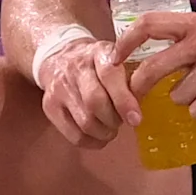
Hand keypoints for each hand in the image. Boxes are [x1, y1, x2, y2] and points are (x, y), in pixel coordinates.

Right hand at [28, 28, 135, 149]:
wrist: (59, 57)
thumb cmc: (95, 63)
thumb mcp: (115, 58)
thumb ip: (131, 76)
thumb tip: (146, 104)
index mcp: (98, 52)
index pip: (109, 75)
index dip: (124, 100)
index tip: (136, 119)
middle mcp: (76, 68)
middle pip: (95, 102)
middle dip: (114, 119)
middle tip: (122, 121)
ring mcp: (59, 88)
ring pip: (85, 122)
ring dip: (104, 132)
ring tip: (111, 128)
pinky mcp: (49, 106)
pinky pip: (74, 135)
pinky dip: (91, 142)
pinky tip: (98, 136)